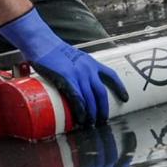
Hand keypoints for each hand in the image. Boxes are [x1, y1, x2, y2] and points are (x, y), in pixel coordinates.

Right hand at [0, 8, 127, 124]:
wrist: (42, 42)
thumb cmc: (53, 50)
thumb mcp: (73, 57)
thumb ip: (78, 69)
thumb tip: (78, 83)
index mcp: (91, 62)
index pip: (111, 75)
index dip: (119, 88)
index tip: (125, 98)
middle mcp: (88, 69)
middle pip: (101, 93)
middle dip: (103, 109)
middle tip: (102, 120)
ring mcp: (78, 74)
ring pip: (90, 98)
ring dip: (92, 113)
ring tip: (91, 124)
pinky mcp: (66, 79)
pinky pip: (77, 98)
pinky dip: (81, 110)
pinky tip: (81, 118)